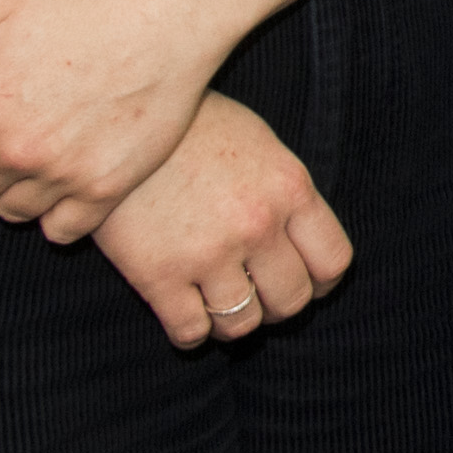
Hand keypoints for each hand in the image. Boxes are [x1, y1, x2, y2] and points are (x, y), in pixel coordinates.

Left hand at [0, 0, 332, 241]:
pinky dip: (59, 212)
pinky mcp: (106, 189)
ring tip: (47, 148)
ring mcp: (60, 175)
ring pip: (12, 211)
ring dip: (19, 188)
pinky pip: (60, 230)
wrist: (170, 12)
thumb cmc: (82, 0)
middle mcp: (12, 151)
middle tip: (14, 129)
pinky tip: (71, 175)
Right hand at [92, 91, 354, 349]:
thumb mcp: (260, 144)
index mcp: (290, 189)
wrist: (120, 119)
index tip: (307, 283)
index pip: (332, 262)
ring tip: (219, 305)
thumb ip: (285, 194)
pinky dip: (191, 333)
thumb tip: (301, 243)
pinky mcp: (158, 275)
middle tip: (258, 296)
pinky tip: (184, 313)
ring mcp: (208, 253)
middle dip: (278, 306)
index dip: (322, 283)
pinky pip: (190, 333)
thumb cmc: (194, 128)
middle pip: (292, 301)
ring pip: (242, 325)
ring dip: (234, 322)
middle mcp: (257, 225)